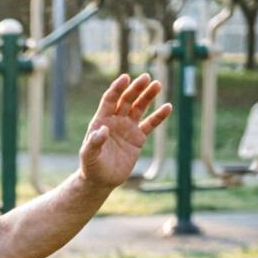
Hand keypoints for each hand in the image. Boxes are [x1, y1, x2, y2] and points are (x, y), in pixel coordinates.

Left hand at [79, 73, 172, 188]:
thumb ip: (94, 143)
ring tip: (157, 84)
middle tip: (146, 77)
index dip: (117, 89)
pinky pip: (150, 124)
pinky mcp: (138, 138)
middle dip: (135, 88)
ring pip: (139, 107)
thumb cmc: (91, 167)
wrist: (101, 181)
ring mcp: (127, 128)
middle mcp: (115, 121)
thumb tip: (103, 130)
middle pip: (126, 100)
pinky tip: (168, 107)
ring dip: (147, 96)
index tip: (125, 78)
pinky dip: (158, 116)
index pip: (110, 100)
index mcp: (101, 121)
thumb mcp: (89, 156)